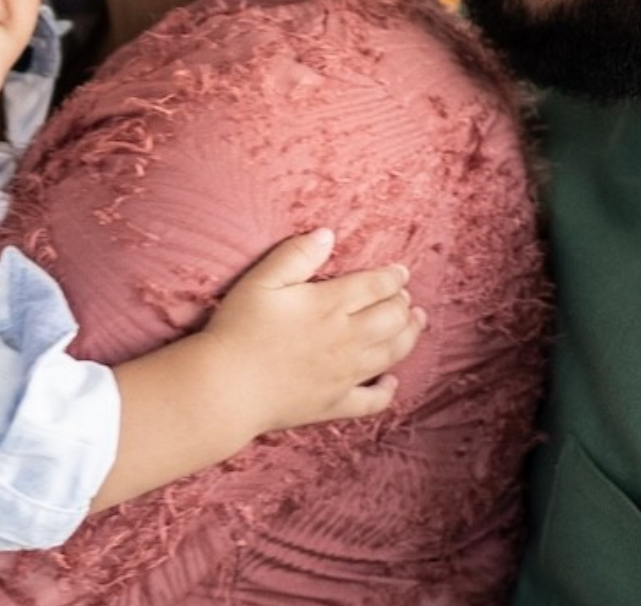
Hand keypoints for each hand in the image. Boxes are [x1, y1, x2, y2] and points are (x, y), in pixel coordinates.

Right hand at [197, 229, 425, 434]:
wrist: (225, 388)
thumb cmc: (237, 331)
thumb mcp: (260, 282)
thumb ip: (295, 255)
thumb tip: (327, 234)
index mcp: (328, 305)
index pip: (375, 286)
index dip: (393, 277)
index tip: (401, 272)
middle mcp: (345, 339)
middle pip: (392, 319)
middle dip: (404, 305)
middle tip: (406, 298)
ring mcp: (343, 375)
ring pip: (392, 354)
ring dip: (409, 336)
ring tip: (416, 324)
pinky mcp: (334, 405)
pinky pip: (372, 401)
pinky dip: (387, 390)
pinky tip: (391, 381)